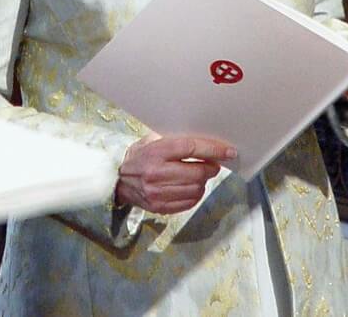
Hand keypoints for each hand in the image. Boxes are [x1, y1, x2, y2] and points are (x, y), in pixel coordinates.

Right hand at [115, 134, 236, 214]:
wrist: (119, 181)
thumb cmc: (140, 157)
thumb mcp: (151, 141)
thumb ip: (175, 140)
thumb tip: (205, 142)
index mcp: (155, 152)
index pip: (190, 148)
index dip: (213, 149)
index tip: (228, 151)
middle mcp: (156, 173)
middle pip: (197, 172)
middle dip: (211, 168)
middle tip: (213, 164)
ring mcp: (157, 193)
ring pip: (196, 189)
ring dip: (203, 181)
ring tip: (199, 175)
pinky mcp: (160, 207)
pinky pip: (190, 202)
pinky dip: (196, 194)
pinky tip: (191, 187)